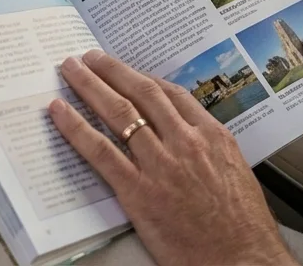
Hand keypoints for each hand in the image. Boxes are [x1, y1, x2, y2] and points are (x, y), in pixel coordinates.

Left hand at [49, 49, 297, 265]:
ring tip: (71, 70)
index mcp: (212, 135)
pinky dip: (75, 127)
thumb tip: (188, 137)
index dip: (144, 78)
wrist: (242, 260)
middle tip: (90, 57)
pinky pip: (100, 151)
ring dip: (90, 86)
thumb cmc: (243, 226)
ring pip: (118, 113)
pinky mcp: (138, 192)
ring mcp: (160, 165)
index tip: (128, 72)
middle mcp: (185, 142)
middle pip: (142, 93)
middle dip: (112, 70)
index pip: (172, 94)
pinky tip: (60, 112)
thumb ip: (210, 149)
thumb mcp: (235, 172)